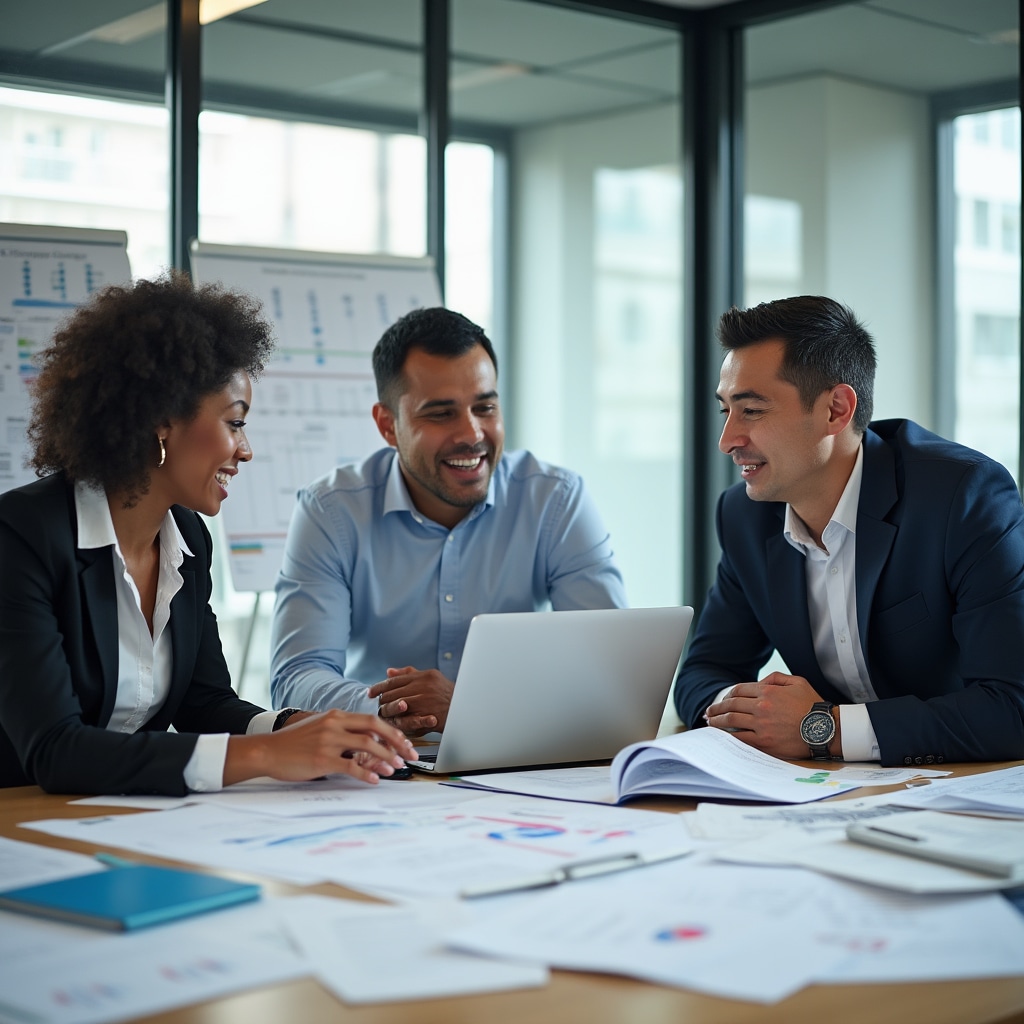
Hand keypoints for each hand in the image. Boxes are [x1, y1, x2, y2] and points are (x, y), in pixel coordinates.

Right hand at [224, 709, 417, 785]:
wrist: (268, 750)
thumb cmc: (295, 742)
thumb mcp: (321, 728)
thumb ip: (343, 731)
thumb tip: (369, 742)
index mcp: (337, 716)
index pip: (372, 720)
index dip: (393, 732)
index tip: (406, 743)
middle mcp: (335, 724)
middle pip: (375, 728)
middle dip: (397, 742)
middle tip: (410, 755)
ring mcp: (328, 741)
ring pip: (366, 746)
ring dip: (385, 758)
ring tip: (396, 768)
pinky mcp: (322, 759)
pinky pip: (350, 765)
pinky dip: (365, 773)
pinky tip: (374, 780)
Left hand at [367, 666, 453, 734]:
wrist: (464, 709)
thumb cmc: (448, 694)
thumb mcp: (431, 678)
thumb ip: (409, 673)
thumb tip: (389, 672)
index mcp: (424, 676)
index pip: (395, 680)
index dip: (380, 686)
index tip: (370, 692)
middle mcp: (424, 686)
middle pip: (393, 693)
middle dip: (382, 700)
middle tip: (377, 705)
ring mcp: (425, 701)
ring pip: (396, 706)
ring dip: (388, 711)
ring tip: (384, 714)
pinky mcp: (426, 715)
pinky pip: (407, 719)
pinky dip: (399, 721)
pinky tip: (394, 723)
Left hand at [704, 672, 840, 758]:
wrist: (825, 730)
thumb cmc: (813, 705)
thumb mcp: (797, 682)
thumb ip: (776, 678)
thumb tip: (761, 682)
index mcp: (768, 692)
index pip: (739, 690)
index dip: (727, 695)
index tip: (721, 700)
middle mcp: (761, 707)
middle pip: (731, 705)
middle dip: (716, 708)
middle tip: (708, 711)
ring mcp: (761, 725)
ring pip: (731, 720)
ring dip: (717, 721)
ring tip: (709, 722)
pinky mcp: (764, 742)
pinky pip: (740, 738)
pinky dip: (727, 735)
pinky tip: (721, 735)